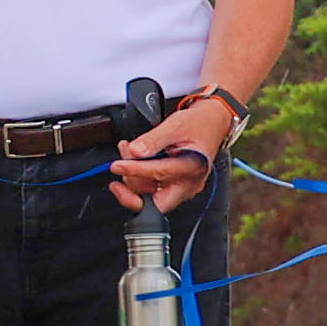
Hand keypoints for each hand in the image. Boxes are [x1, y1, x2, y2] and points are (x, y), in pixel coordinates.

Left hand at [110, 94, 236, 210]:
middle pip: (155, 201)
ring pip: (150, 195)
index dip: (134, 171)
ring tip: (127, 152)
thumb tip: (135, 151)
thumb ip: (153, 139)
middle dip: (133, 184)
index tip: (116, 165)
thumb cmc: (197, 124)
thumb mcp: (175, 125)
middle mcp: (189, 184)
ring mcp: (182, 188)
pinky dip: (137, 176)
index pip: (160, 175)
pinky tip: (131, 161)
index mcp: (193, 168)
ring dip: (132, 176)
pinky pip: (151, 189)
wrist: (210, 124)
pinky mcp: (173, 186)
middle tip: (119, 165)